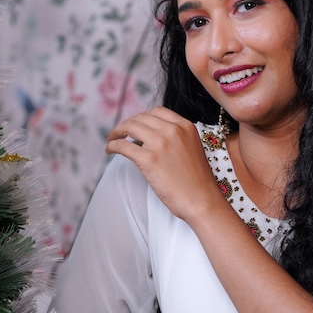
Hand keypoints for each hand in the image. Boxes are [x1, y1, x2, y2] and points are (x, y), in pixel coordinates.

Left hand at [106, 107, 224, 222]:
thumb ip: (176, 138)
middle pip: (141, 118)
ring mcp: (160, 143)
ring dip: (117, 131)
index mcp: (185, 126)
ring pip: (129, 127)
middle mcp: (173, 130)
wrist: (202, 201)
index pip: (157, 112)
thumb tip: (148, 138)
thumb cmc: (197, 182)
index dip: (142, 117)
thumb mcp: (192, 148)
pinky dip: (113, 145)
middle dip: (127, 123)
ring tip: (112, 138)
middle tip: (120, 132)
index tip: (135, 125)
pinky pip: (123, 146)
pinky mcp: (149, 159)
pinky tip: (110, 150)